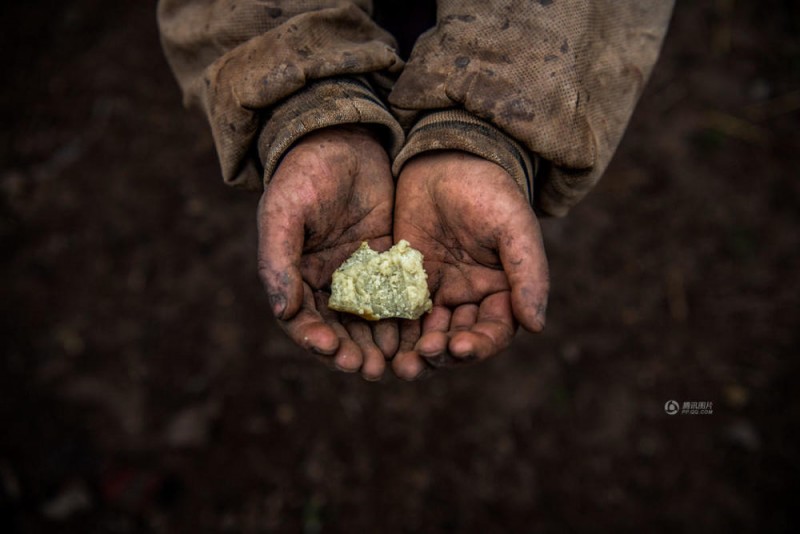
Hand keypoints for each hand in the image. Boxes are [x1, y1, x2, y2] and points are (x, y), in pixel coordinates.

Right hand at [257, 125, 397, 379]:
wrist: (342, 139)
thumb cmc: (304, 175)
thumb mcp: (284, 213)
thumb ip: (279, 261)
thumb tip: (282, 312)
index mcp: (296, 275)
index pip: (303, 320)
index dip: (316, 339)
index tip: (332, 350)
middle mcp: (328, 282)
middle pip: (339, 329)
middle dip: (353, 351)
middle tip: (371, 369)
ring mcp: (361, 274)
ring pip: (370, 319)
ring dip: (380, 343)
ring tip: (395, 363)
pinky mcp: (389, 261)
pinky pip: (398, 295)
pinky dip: (405, 317)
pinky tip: (417, 332)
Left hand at [392, 151, 548, 379]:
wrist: (447, 160)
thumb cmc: (489, 192)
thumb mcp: (513, 229)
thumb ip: (528, 274)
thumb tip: (536, 325)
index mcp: (502, 291)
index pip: (494, 331)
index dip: (479, 345)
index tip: (458, 348)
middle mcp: (470, 299)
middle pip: (457, 340)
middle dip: (442, 354)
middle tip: (422, 358)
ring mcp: (437, 293)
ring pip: (427, 334)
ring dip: (416, 353)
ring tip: (400, 366)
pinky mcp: (406, 283)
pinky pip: (400, 314)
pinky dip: (393, 331)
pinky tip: (380, 342)